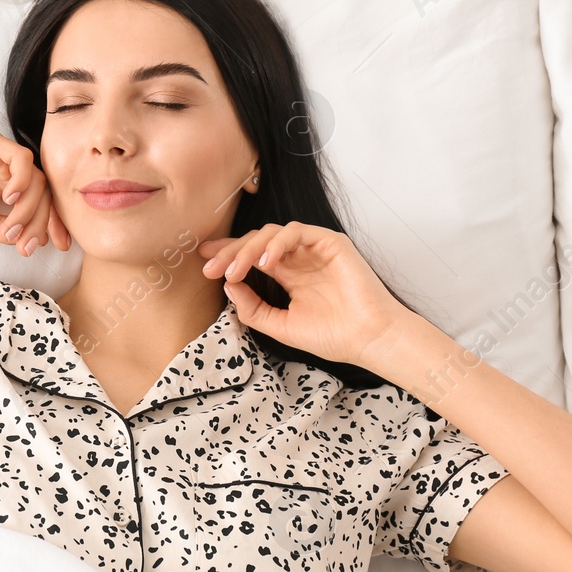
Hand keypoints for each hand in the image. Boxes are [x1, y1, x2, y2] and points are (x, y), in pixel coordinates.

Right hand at [0, 128, 70, 254]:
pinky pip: (20, 159)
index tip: (55, 247)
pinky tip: (10, 200)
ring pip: (36, 178)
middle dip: (46, 221)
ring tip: (11, 228)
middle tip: (31, 245)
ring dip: (30, 208)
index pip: (40, 203)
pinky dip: (22, 181)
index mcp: (5, 185)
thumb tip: (27, 242)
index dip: (52, 224)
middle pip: (43, 192)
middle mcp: (7, 169)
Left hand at [197, 222, 417, 366]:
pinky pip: (297, 232)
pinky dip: (277, 244)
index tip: (204, 265)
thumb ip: (253, 308)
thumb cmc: (332, 335)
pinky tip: (264, 264)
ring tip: (235, 270)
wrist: (367, 339)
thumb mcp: (280, 326)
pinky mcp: (330, 242)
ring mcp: (314, 249)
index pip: (251, 257)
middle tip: (211, 268)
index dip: (227, 256)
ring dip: (248, 249)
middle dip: (230, 252)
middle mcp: (298, 259)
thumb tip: (228, 286)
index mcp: (288, 276)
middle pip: (256, 242)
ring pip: (271, 234)